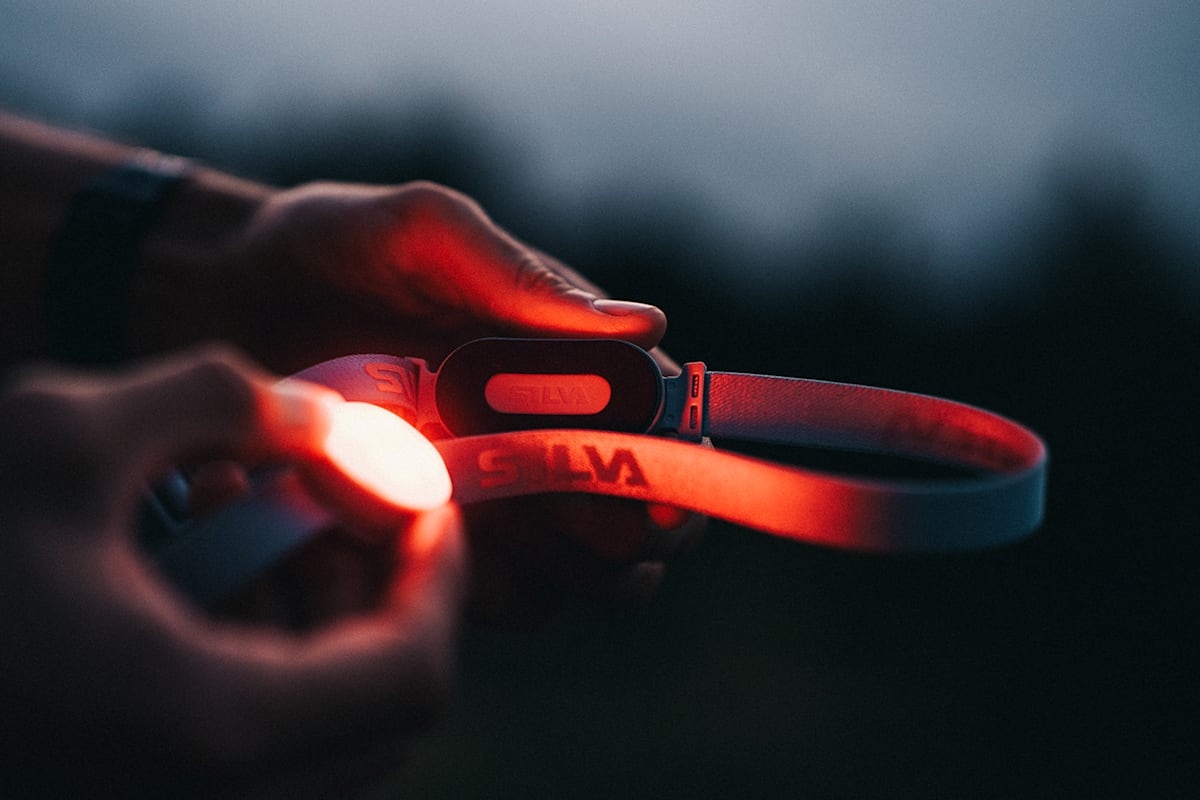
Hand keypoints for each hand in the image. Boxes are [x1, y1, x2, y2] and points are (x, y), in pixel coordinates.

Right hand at [0, 347, 464, 796]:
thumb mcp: (57, 437)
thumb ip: (218, 400)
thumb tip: (327, 415)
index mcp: (214, 732)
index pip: (413, 672)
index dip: (437, 573)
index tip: (423, 494)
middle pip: (374, 706)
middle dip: (367, 584)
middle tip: (324, 492)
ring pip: (311, 727)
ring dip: (303, 611)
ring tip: (231, 505)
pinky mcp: (131, 793)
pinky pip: (241, 736)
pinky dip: (246, 650)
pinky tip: (182, 560)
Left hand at [140, 179, 702, 622]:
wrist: (223, 298)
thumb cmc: (330, 245)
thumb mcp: (423, 231)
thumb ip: (522, 276)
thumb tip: (650, 324)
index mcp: (569, 358)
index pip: (667, 422)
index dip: (680, 464)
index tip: (657, 494)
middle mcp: (551, 434)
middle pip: (645, 519)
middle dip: (628, 536)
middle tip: (561, 519)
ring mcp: (503, 497)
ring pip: (589, 577)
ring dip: (563, 572)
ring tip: (479, 521)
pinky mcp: (445, 542)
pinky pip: (508, 600)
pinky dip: (493, 594)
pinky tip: (429, 549)